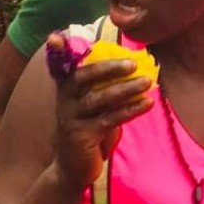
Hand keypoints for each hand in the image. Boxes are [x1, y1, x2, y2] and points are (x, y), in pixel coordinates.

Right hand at [48, 32, 154, 185]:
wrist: (74, 168)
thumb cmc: (89, 133)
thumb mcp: (93, 107)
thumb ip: (103, 88)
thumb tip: (132, 69)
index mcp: (66, 90)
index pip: (65, 65)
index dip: (59, 50)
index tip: (55, 35)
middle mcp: (65, 101)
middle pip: (82, 77)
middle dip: (107, 68)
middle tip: (133, 62)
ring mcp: (71, 118)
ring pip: (97, 98)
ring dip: (124, 89)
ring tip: (147, 82)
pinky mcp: (82, 135)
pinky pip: (108, 119)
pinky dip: (129, 110)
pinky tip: (146, 103)